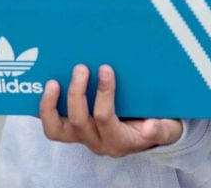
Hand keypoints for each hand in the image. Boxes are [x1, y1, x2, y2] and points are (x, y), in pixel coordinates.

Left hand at [40, 64, 183, 156]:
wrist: (150, 133)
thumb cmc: (157, 124)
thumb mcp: (167, 128)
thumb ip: (162, 130)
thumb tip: (151, 127)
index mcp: (120, 142)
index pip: (105, 118)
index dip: (104, 94)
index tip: (106, 69)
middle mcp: (98, 143)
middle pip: (78, 121)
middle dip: (77, 93)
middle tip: (80, 68)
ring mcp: (83, 138)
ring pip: (57, 130)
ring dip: (50, 106)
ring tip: (52, 83)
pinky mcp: (73, 131)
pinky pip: (53, 125)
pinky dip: (45, 109)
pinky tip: (43, 91)